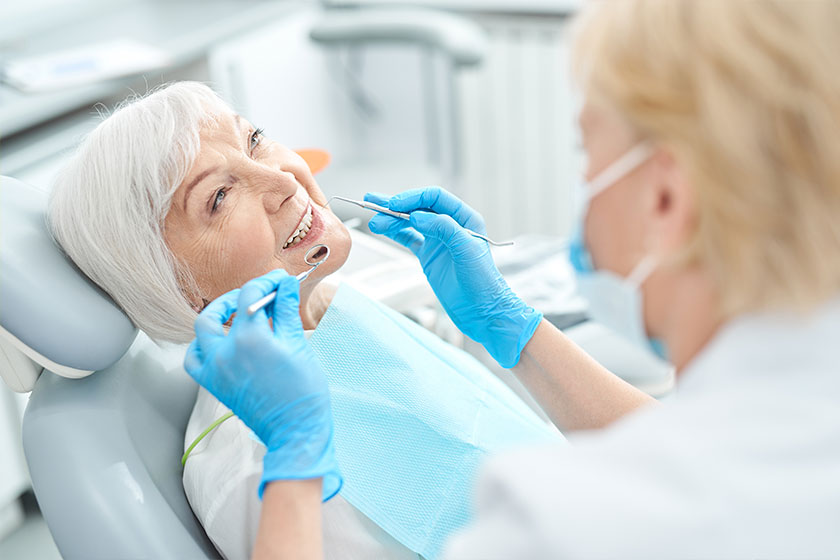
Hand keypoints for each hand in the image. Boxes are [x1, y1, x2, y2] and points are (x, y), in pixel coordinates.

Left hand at [184, 269, 340, 499]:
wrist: (295, 429)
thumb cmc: (303, 390)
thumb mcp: (298, 344)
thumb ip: (286, 310)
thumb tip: (285, 285)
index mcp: (250, 338)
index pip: (250, 295)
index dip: (266, 283)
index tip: (280, 281)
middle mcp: (225, 351)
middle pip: (218, 309)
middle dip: (237, 296)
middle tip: (259, 296)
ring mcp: (215, 369)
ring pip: (201, 332)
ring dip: (216, 317)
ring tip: (238, 316)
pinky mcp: (214, 384)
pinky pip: (195, 359)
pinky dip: (203, 346)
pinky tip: (221, 343)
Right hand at [365, 187, 541, 367]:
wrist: (482, 311)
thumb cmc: (482, 281)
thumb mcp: (466, 250)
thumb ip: (444, 228)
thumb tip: (417, 216)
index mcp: (465, 218)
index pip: (435, 198)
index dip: (413, 198)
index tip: (394, 204)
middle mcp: (451, 226)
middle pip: (418, 208)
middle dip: (395, 206)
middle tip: (373, 203)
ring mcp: (438, 240)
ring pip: (410, 222)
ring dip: (391, 220)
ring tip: (374, 222)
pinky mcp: (429, 255)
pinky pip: (408, 238)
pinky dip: (395, 232)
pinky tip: (383, 229)